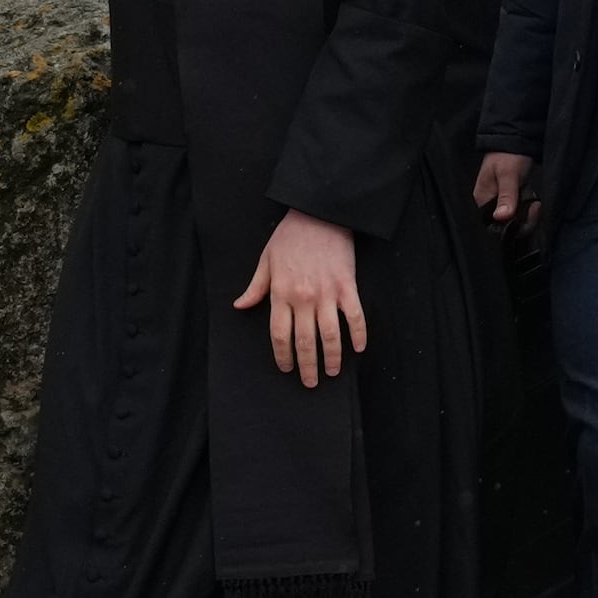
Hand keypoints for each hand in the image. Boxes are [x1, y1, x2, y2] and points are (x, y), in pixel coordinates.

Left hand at [233, 209, 365, 386]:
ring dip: (331, 358)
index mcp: (281, 293)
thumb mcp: (266, 260)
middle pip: (305, 341)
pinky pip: (354, 316)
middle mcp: (303, 298)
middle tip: (309, 383)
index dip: (283, 356)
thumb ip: (255, 287)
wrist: (320, 214)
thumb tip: (239, 306)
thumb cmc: (290, 236)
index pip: (280, 335)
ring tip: (332, 373)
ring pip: (330, 335)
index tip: (287, 368)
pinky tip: (358, 349)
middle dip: (307, 366)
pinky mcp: (347, 286)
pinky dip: (358, 334)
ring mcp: (327, 293)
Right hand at [473, 151, 534, 227]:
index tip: (527, 215)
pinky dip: (529, 209)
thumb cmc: (508, 155)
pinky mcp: (513, 198)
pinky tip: (534, 201)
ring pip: (516, 220)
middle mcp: (491, 203)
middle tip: (535, 208)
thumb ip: (506, 196)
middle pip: (507, 225)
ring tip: (535, 204)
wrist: (516, 140)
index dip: (512, 226)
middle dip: (524, 220)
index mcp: (484, 200)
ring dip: (528, 215)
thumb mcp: (508, 175)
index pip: (495, 226)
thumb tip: (501, 216)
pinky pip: (521, 211)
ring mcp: (503, 201)